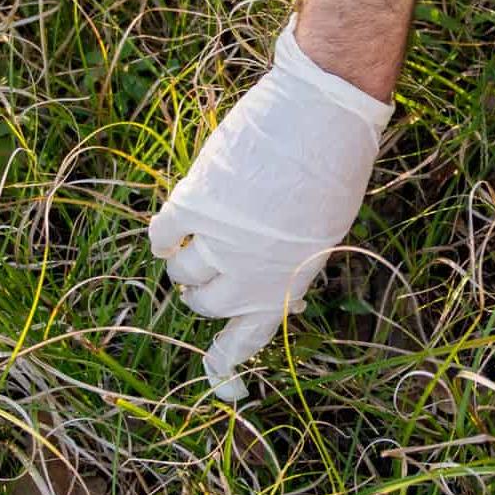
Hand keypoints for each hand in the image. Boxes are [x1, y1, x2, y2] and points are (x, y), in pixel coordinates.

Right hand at [147, 26, 392, 400]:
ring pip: (181, 271)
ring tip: (195, 240)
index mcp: (287, 284)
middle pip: (205, 304)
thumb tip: (265, 295)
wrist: (322, 114)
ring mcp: (219, 240)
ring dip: (184, 261)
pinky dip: (162, 237)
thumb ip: (288, 266)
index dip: (228, 366)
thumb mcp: (321, 234)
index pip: (248, 341)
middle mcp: (250, 273)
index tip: (222, 379)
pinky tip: (170, 231)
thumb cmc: (333, 170)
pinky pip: (162, 234)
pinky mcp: (194, 203)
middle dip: (204, 291)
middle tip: (209, 270)